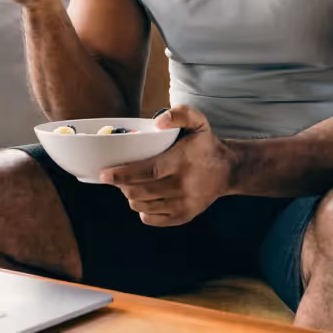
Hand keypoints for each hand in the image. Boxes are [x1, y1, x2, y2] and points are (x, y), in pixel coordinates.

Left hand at [100, 106, 234, 226]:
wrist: (227, 170)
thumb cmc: (205, 144)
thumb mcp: (198, 121)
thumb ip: (180, 114)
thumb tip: (158, 122)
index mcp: (183, 162)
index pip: (148, 171)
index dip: (123, 174)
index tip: (105, 174)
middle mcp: (184, 186)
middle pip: (141, 192)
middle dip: (122, 185)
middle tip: (117, 176)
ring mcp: (184, 204)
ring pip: (142, 206)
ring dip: (131, 196)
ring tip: (132, 184)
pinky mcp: (184, 216)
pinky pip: (151, 218)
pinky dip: (142, 209)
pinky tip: (146, 197)